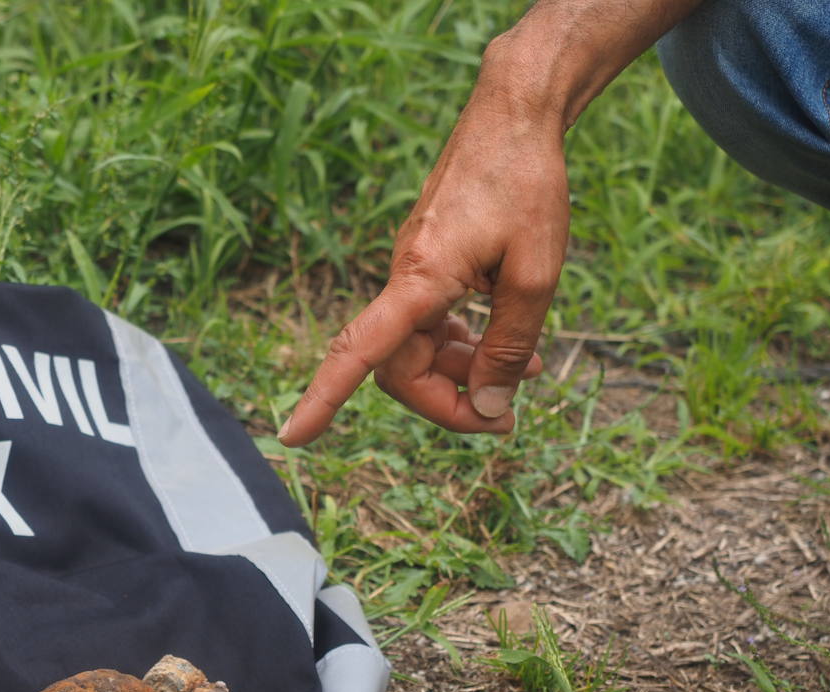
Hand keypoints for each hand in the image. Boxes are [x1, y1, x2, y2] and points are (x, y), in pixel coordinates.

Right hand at [278, 90, 568, 445]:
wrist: (514, 115)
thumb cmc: (527, 185)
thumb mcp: (537, 274)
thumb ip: (510, 345)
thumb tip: (488, 408)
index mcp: (419, 278)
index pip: (356, 350)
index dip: (322, 398)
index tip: (293, 438)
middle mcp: (403, 277)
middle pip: (400, 368)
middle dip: (446, 402)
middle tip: (505, 419)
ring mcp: (413, 272)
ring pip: (419, 349)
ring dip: (463, 373)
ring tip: (526, 376)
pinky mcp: (428, 264)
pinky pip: (431, 323)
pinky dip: (463, 344)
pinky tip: (504, 345)